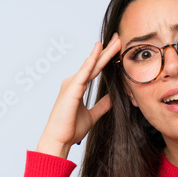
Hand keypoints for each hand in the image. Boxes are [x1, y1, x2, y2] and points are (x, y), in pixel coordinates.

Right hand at [37, 33, 120, 157]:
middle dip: (107, 50)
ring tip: (116, 40)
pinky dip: (92, 60)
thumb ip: (102, 105)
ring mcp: (72, 84)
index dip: (106, 58)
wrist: (59, 139)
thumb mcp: (92, 115)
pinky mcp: (72, 88)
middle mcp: (74, 82)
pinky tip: (99, 49)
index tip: (116, 48)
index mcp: (77, 87)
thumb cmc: (70, 128)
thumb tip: (112, 97)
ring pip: (91, 64)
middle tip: (118, 37)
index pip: (95, 69)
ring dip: (104, 52)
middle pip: (94, 63)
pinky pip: (84, 71)